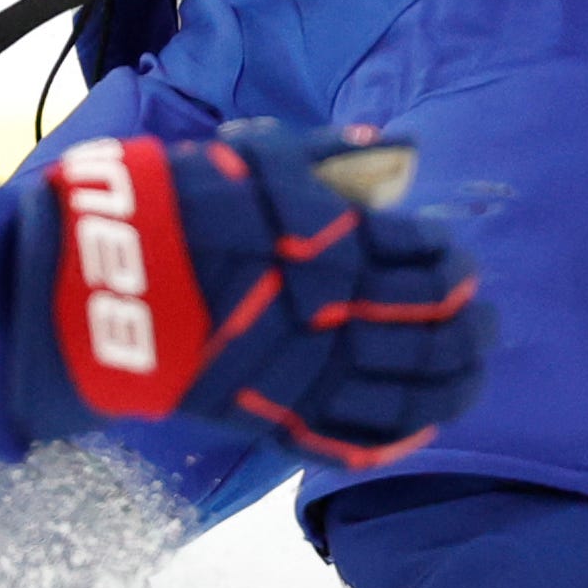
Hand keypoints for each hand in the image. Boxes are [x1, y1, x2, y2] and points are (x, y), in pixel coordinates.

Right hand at [9, 124, 486, 469]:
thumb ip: (326, 154)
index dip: (450, 260)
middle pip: (433, 325)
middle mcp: (336, 311)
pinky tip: (425, 425)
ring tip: (475, 371)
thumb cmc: (176, 204)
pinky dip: (398, 435)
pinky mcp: (275, 417)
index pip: (423, 256)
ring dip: (455, 380)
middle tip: (486, 317)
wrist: (101, 280)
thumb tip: (391, 149)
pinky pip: (354, 437)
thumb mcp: (254, 151)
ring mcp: (308, 371)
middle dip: (470, 322)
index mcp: (337, 242)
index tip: (458, 259)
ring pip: (409, 387)